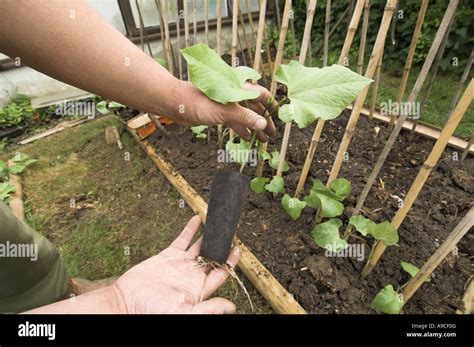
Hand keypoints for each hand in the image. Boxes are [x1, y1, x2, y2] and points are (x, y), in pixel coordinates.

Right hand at [112, 216, 240, 313]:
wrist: (127, 300)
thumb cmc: (152, 311)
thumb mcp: (183, 312)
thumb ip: (207, 308)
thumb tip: (230, 306)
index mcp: (199, 289)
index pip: (221, 273)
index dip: (230, 261)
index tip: (238, 250)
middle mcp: (192, 275)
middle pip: (213, 257)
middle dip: (222, 247)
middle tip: (231, 234)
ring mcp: (181, 264)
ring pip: (200, 246)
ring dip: (208, 236)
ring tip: (218, 225)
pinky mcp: (168, 255)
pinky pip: (183, 239)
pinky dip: (190, 229)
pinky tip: (198, 219)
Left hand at [171, 81, 276, 142]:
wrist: (176, 104)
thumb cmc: (198, 102)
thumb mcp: (224, 111)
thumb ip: (244, 117)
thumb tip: (263, 124)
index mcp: (239, 88)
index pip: (261, 96)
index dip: (271, 107)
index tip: (279, 118)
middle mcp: (234, 94)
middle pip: (255, 108)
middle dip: (264, 121)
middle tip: (272, 136)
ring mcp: (226, 104)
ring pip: (245, 116)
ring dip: (254, 127)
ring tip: (263, 141)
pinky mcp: (218, 112)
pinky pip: (234, 121)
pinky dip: (241, 129)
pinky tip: (247, 138)